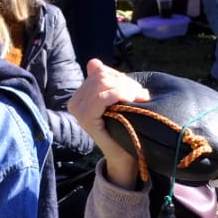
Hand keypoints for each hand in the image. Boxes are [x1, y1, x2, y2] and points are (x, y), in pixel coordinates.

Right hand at [67, 60, 150, 188]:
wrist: (124, 156)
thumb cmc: (123, 128)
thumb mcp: (115, 100)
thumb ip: (106, 81)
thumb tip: (93, 62)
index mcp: (80, 95)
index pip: (99, 72)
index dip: (120, 77)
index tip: (136, 90)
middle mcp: (74, 101)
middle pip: (101, 76)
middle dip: (125, 83)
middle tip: (142, 95)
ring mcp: (77, 110)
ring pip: (103, 84)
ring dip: (127, 89)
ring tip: (140, 99)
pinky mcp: (85, 118)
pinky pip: (103, 97)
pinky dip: (120, 95)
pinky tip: (132, 100)